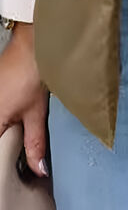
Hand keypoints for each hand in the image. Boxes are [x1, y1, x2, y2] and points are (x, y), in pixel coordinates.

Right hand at [0, 23, 48, 176]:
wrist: (31, 44)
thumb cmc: (30, 70)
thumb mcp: (36, 112)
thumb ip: (35, 143)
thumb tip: (37, 167)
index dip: (6, 157)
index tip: (16, 157)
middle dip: (6, 141)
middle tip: (20, 138)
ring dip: (7, 129)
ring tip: (19, 120)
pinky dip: (5, 117)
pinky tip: (15, 110)